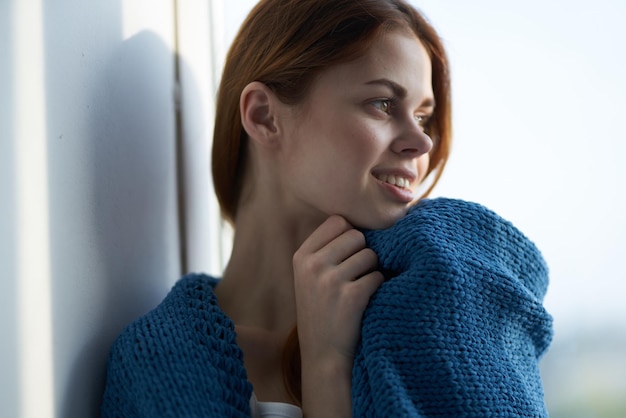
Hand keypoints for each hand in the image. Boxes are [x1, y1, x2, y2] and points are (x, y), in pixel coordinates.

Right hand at [293, 215, 383, 415]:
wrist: (323, 355)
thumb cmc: (321, 311)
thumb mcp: (308, 276)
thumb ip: (326, 248)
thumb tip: (357, 220)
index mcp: (301, 256)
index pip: (338, 221)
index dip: (349, 235)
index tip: (347, 255)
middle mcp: (312, 265)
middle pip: (357, 236)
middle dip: (362, 253)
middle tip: (354, 275)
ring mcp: (330, 281)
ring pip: (370, 255)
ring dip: (371, 271)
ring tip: (358, 289)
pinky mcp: (351, 297)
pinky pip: (377, 276)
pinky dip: (377, 288)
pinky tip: (364, 302)